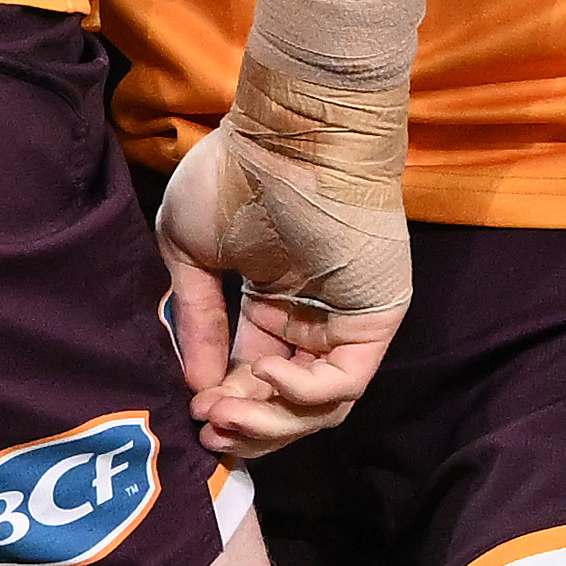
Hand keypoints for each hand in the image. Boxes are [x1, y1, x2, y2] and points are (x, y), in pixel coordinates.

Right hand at [156, 122, 407, 453]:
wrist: (284, 136)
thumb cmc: (233, 176)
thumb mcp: (190, 253)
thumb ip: (197, 321)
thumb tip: (198, 389)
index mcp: (272, 302)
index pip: (253, 375)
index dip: (225, 401)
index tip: (193, 416)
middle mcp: (313, 317)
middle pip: (288, 403)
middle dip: (245, 422)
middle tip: (208, 429)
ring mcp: (347, 320)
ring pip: (318, 405)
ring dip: (268, 419)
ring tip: (225, 412)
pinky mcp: (375, 318)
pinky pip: (345, 382)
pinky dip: (303, 392)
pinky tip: (265, 372)